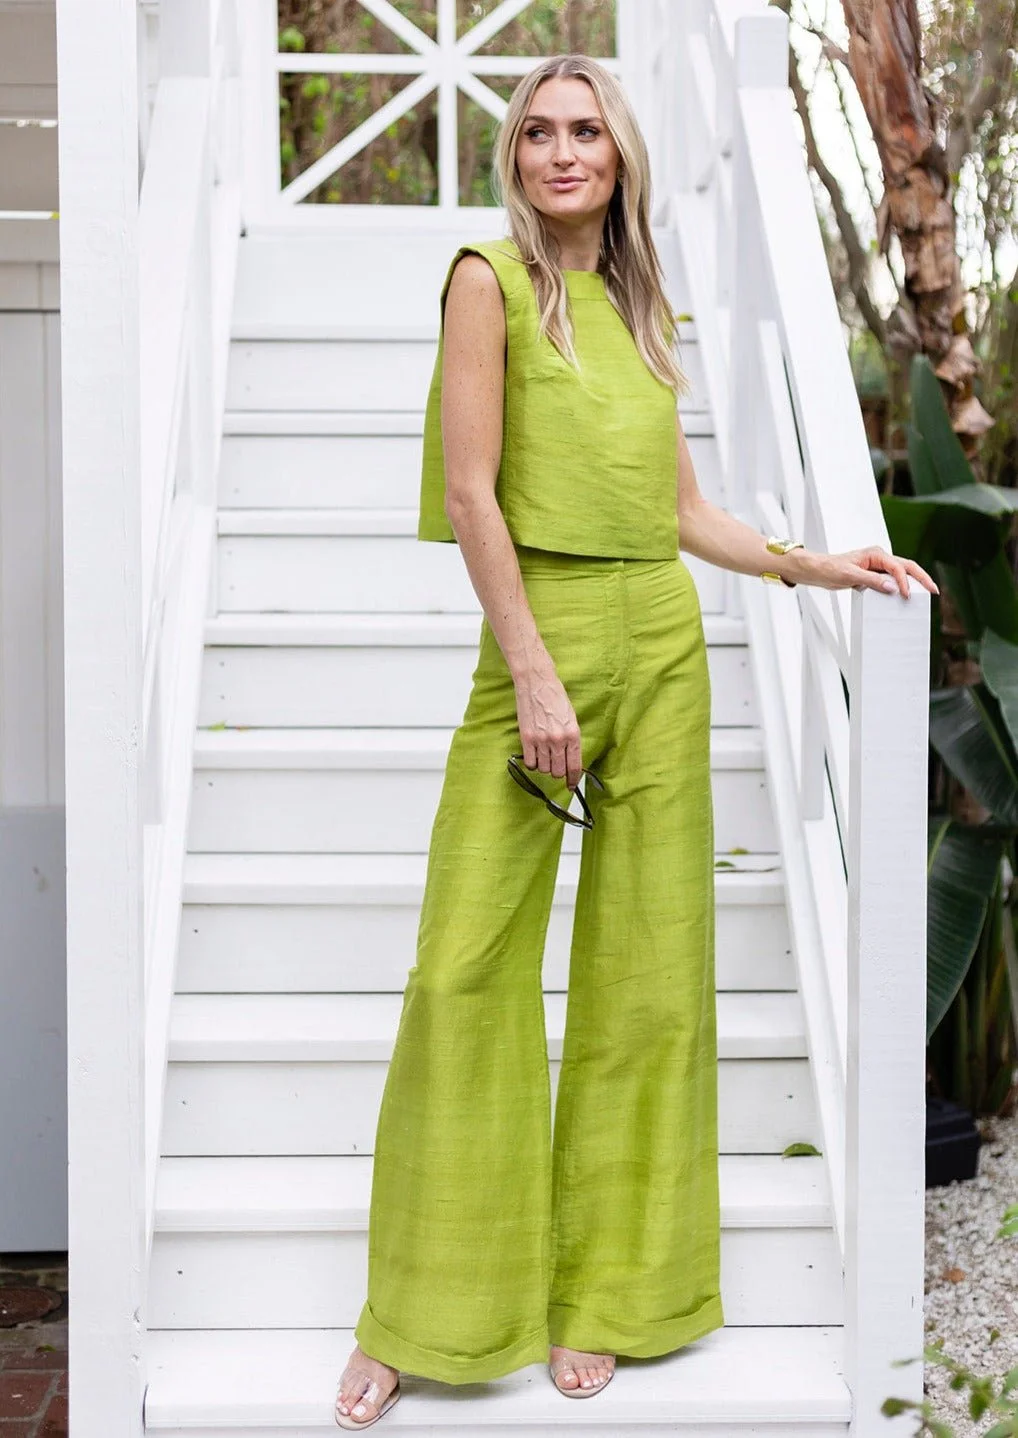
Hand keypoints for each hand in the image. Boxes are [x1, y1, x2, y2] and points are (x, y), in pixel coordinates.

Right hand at [513, 663, 582, 788]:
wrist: (537, 682)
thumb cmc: (555, 697)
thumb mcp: (571, 718)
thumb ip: (571, 739)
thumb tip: (570, 759)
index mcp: (573, 734)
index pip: (575, 766)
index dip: (573, 779)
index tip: (571, 784)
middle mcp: (558, 739)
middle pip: (558, 771)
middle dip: (558, 773)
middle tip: (556, 768)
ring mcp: (541, 740)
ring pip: (544, 769)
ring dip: (545, 767)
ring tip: (545, 756)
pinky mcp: (526, 738)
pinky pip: (530, 763)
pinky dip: (532, 763)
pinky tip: (534, 756)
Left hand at [789, 545, 938, 597]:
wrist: (818, 571)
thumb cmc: (830, 569)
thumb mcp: (850, 576)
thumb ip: (871, 581)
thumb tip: (892, 588)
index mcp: (875, 554)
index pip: (897, 567)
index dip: (904, 581)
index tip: (906, 595)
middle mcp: (879, 557)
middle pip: (907, 566)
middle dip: (921, 578)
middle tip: (934, 591)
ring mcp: (877, 565)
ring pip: (902, 572)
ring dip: (914, 582)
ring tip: (927, 593)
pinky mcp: (874, 574)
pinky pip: (892, 579)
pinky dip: (901, 586)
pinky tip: (906, 596)